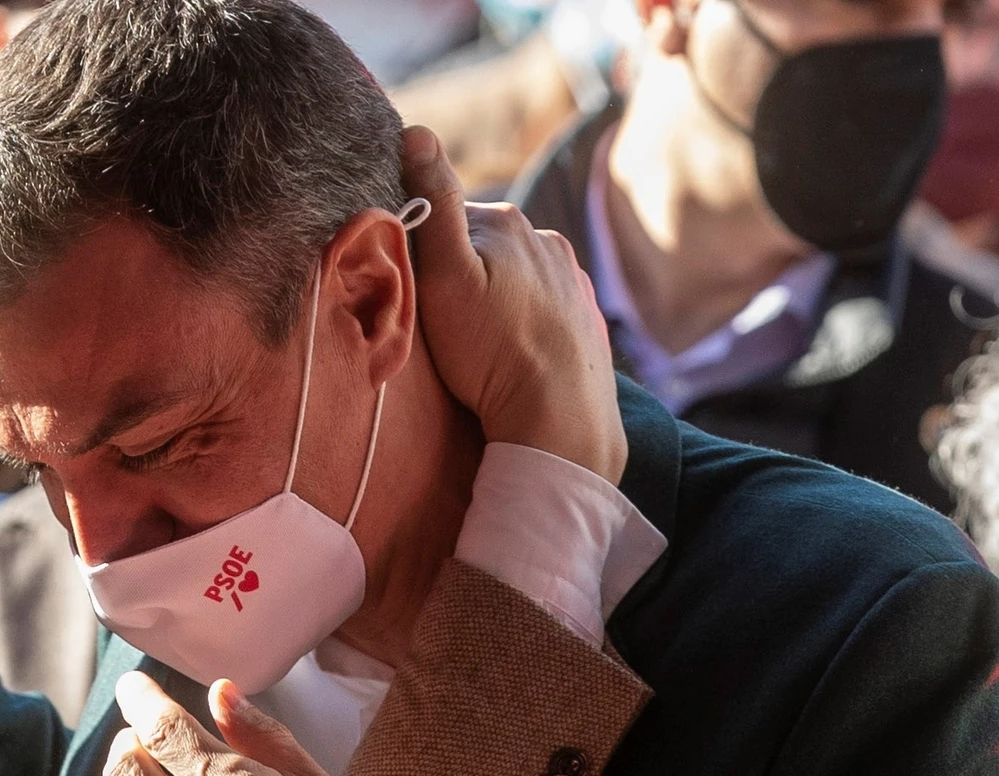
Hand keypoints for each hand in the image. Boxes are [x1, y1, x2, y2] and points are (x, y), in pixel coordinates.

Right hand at [401, 125, 627, 484]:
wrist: (561, 422)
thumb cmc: (492, 354)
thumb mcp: (445, 278)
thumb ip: (432, 204)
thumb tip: (415, 131)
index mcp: (509, 223)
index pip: (443, 220)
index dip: (419, 255)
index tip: (413, 295)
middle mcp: (546, 240)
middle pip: (480, 248)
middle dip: (459, 275)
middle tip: (442, 327)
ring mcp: (572, 279)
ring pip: (512, 277)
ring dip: (492, 298)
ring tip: (479, 345)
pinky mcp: (586, 317)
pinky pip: (540, 306)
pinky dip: (522, 320)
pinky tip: (512, 352)